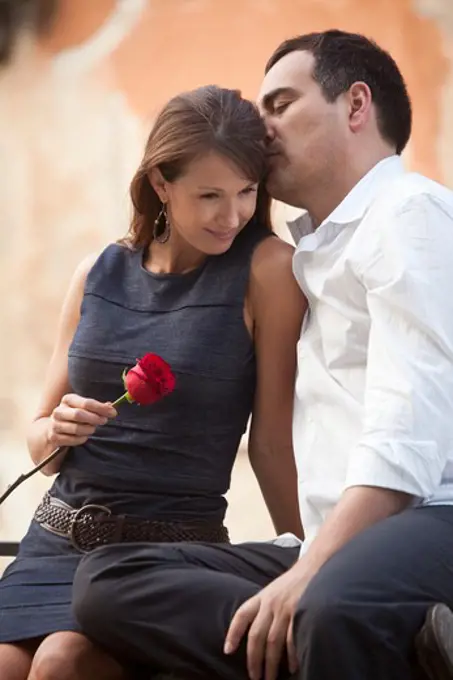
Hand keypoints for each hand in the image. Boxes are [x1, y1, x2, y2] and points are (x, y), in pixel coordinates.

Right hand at [47, 394, 116, 448]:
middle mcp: (59, 411)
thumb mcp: (83, 407)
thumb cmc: (74, 416)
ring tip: (92, 428)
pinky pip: (74, 439)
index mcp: (68, 399)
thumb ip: (97, 406)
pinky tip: (84, 436)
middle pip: (79, 414)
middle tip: (104, 421)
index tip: (113, 413)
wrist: (53, 428)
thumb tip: (110, 407)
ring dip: (89, 429)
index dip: (101, 408)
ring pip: (77, 429)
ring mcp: (55, 425)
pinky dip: (82, 438)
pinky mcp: (54, 437)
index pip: (86, 403)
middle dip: (95, 419)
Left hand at [224, 563, 310, 679]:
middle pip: (256, 635)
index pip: (242, 615)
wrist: (314, 565)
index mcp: (262, 597)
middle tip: (254, 677)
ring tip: (270, 678)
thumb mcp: (273, 590)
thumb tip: (255, 632)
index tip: (227, 651)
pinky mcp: (301, 611)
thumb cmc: (293, 583)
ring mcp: (285, 607)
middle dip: (254, 659)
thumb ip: (264, 607)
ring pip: (273, 641)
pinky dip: (292, 655)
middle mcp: (271, 602)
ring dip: (271, 663)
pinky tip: (292, 667)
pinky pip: (293, 638)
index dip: (233, 633)